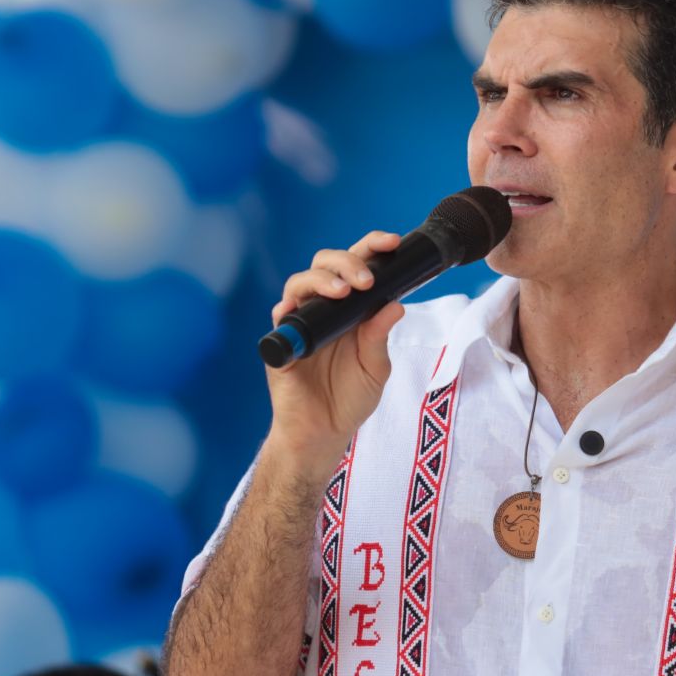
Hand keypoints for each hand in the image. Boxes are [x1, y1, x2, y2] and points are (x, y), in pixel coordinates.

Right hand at [265, 231, 404, 472]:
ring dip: (322, 280)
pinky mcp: (282, 342)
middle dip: (347, 261)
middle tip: (366, 279)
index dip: (372, 248)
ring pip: (301, 282)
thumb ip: (380, 336)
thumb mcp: (375, 367)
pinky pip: (280, 317)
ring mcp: (301, 322)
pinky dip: (289, 307)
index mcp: (352, 308)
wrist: (323, 433)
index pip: (359, 266)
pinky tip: (298, 309)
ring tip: (343, 291)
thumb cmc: (350, 398)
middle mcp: (325, 308)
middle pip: (326, 264)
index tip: (392, 243)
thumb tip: (395, 304)